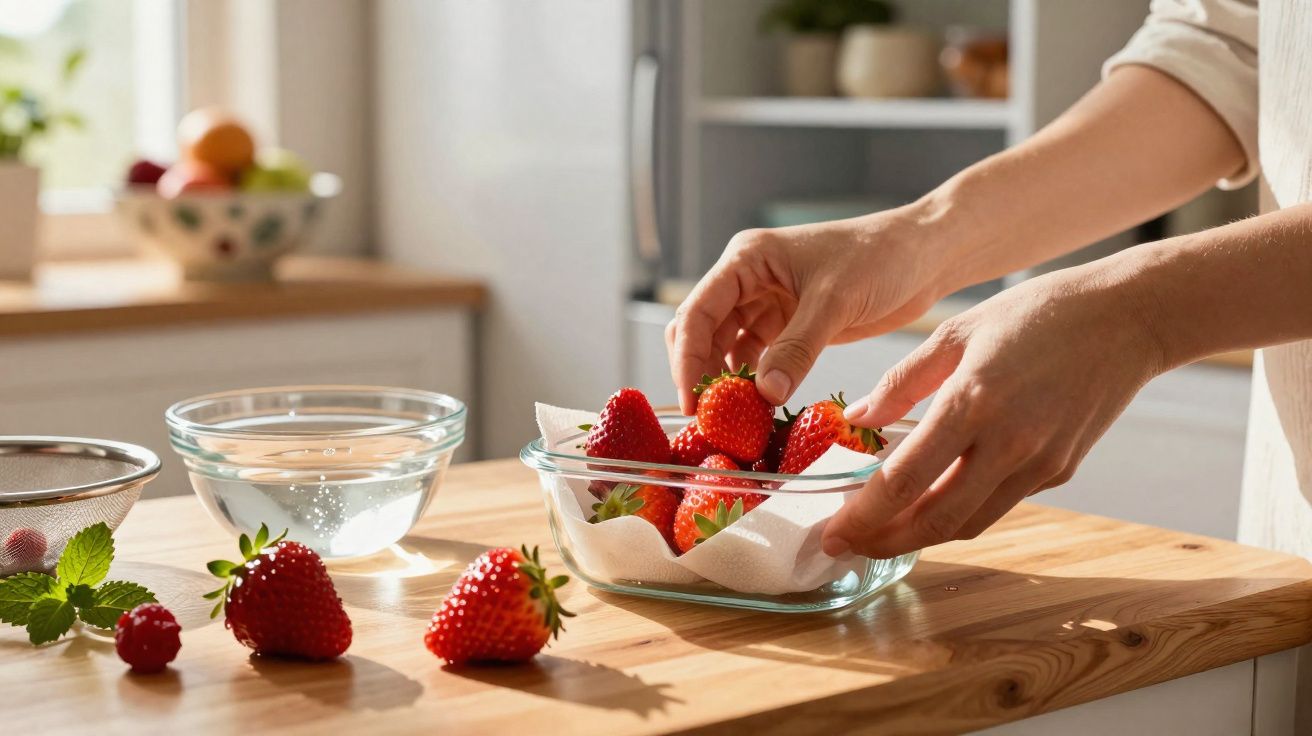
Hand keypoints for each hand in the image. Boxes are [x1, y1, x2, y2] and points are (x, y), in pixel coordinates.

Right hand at [665, 206, 956, 413]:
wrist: (924, 256)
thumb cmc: (880, 256)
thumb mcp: (834, 301)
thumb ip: (796, 348)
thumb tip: (763, 395)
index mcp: (747, 259)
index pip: (698, 311)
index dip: (687, 359)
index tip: (693, 402)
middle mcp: (748, 280)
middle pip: (703, 333)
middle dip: (702, 375)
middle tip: (709, 421)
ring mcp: (767, 304)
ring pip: (728, 350)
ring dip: (729, 384)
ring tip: (734, 424)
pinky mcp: (790, 326)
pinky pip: (760, 360)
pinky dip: (756, 385)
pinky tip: (760, 411)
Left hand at [822, 265, 1165, 557]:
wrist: (1127, 318)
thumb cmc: (1035, 313)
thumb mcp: (956, 332)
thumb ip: (901, 381)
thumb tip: (856, 419)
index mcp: (973, 401)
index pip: (905, 479)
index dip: (863, 515)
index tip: (831, 532)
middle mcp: (1008, 442)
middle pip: (934, 519)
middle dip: (882, 542)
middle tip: (844, 546)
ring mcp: (1039, 463)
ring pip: (967, 523)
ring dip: (917, 538)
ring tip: (877, 535)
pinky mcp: (1060, 471)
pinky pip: (997, 506)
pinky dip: (957, 515)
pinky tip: (928, 507)